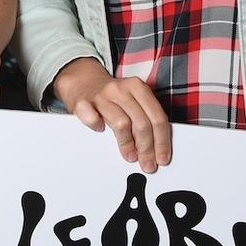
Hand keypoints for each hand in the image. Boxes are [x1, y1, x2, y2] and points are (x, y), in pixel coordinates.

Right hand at [52, 58, 170, 172]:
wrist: (84, 81)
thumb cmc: (112, 96)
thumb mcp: (133, 99)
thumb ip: (146, 117)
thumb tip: (157, 148)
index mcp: (138, 87)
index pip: (157, 117)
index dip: (162, 141)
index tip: (162, 158)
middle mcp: (121, 89)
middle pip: (141, 123)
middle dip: (147, 148)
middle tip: (148, 164)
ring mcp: (102, 96)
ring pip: (121, 124)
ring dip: (127, 144)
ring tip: (131, 156)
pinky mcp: (82, 102)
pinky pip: (92, 118)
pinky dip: (96, 126)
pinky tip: (100, 131)